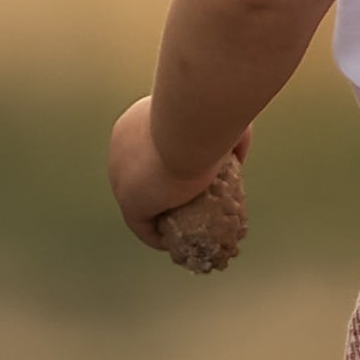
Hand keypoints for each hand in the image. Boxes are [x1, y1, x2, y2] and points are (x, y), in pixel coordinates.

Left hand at [112, 97, 248, 261]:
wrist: (192, 124)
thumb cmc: (210, 116)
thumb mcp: (228, 123)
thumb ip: (231, 138)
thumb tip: (238, 156)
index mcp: (137, 124)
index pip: (148, 150)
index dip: (167, 168)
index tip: (192, 181)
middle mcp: (121, 147)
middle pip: (141, 178)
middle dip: (163, 193)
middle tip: (190, 207)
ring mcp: (120, 175)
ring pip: (139, 202)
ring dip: (158, 216)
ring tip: (183, 229)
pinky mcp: (129, 200)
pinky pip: (141, 225)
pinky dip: (156, 236)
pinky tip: (174, 243)